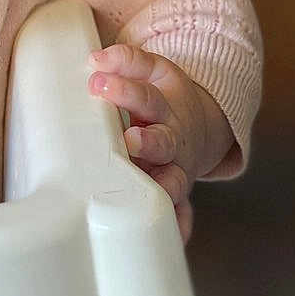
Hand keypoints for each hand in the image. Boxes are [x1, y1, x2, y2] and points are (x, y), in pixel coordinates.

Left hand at [88, 44, 234, 243]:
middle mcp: (173, 139)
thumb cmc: (163, 96)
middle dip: (147, 143)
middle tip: (129, 140)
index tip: (97, 81)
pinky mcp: (176, 192)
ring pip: (173, 181)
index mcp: (165, 106)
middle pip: (161, 141)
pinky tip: (175, 236)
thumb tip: (95, 60)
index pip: (144, 96)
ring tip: (152, 190)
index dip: (122, 89)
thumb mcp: (153, 70)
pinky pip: (182, 213)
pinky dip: (180, 224)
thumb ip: (126, 61)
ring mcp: (176, 169)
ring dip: (163, 186)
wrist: (199, 126)